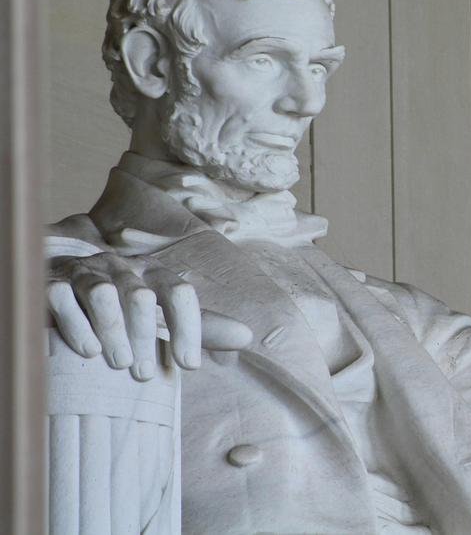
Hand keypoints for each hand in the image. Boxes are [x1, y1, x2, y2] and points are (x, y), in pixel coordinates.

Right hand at [47, 252, 251, 380]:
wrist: (64, 284)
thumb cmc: (123, 307)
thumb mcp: (162, 316)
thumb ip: (200, 327)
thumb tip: (247, 338)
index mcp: (153, 273)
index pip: (179, 293)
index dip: (189, 328)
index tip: (188, 366)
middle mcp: (122, 268)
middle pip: (141, 296)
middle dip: (146, 336)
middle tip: (144, 374)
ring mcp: (85, 273)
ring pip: (103, 294)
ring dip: (113, 331)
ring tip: (120, 363)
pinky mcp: (51, 283)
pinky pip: (62, 298)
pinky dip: (76, 325)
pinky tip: (87, 351)